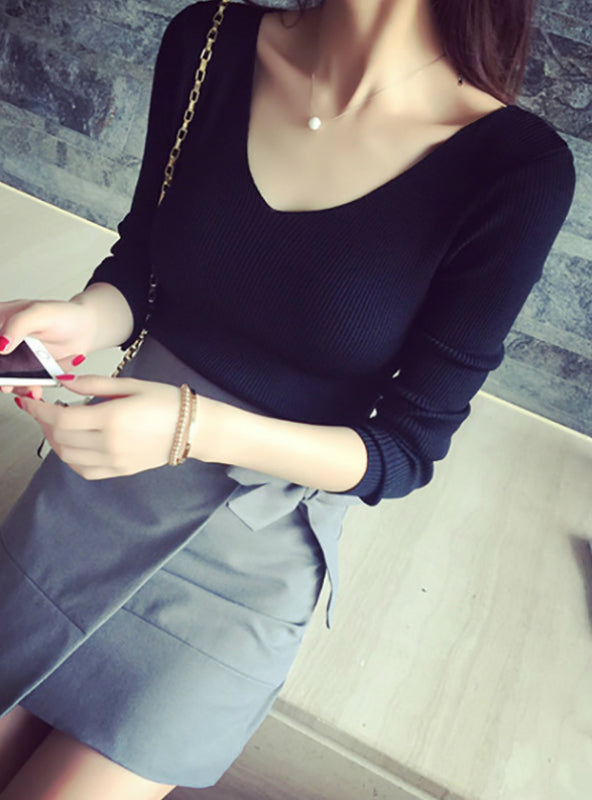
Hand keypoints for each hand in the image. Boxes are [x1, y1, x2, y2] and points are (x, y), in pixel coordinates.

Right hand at [0, 298, 94, 397]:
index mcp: (1, 319)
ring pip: (6, 376)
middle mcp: (5, 339)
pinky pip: (23, 384)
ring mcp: (17, 357)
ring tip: (30, 389)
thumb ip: (18, 325)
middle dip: (1, 376)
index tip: (2, 360)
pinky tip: (37, 389)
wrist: (86, 330)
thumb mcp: (39, 313)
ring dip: (15, 386)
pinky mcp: (29, 370)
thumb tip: (0, 345)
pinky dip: (29, 389)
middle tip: (7, 384)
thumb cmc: (64, 315)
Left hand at [16, 375, 181, 479]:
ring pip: (66, 456)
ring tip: (57, 424)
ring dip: (54, 440)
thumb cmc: (166, 402)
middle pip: (59, 437)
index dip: (39, 410)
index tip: (30, 400)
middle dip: (43, 422)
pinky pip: (83, 470)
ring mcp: (114, 461)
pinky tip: (72, 444)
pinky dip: (69, 458)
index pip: (61, 418)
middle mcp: (110, 444)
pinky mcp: (119, 471)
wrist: (193, 429)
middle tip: (42, 408)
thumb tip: (64, 381)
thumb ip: (94, 385)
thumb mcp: (130, 385)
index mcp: (112, 418)